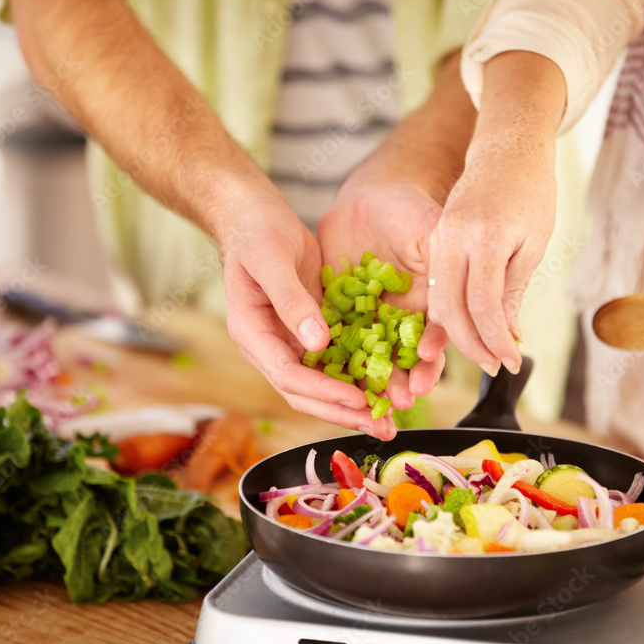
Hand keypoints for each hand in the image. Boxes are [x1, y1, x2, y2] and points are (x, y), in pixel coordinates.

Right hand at [218, 187, 378, 432]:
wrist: (255, 216)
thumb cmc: (256, 232)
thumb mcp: (271, 260)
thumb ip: (291, 300)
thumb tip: (317, 343)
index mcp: (253, 334)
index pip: (288, 375)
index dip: (324, 392)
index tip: (357, 399)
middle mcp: (272, 347)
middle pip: (306, 393)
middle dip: (344, 413)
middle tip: (382, 427)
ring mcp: (292, 342)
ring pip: (323, 384)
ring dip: (354, 404)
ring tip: (390, 421)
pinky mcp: (313, 331)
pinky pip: (337, 362)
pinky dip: (360, 376)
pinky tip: (388, 386)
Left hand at [317, 179, 448, 438]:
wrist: (364, 198)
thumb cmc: (406, 208)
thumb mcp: (431, 229)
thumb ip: (444, 262)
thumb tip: (462, 291)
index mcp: (431, 303)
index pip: (435, 338)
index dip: (432, 358)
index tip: (425, 375)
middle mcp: (403, 318)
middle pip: (405, 358)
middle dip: (404, 380)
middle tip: (401, 399)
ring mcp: (372, 319)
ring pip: (372, 358)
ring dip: (373, 381)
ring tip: (373, 402)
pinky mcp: (341, 314)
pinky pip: (337, 342)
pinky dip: (336, 363)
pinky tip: (333, 380)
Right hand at [420, 132, 556, 376]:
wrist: (507, 149)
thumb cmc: (530, 192)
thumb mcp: (532, 245)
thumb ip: (513, 292)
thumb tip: (507, 338)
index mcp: (484, 237)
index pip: (482, 305)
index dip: (495, 339)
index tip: (510, 361)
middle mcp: (452, 237)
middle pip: (450, 308)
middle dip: (472, 345)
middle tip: (494, 366)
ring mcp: (438, 237)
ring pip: (438, 300)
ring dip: (458, 334)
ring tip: (483, 354)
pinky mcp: (434, 238)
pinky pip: (437, 285)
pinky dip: (450, 312)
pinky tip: (468, 329)